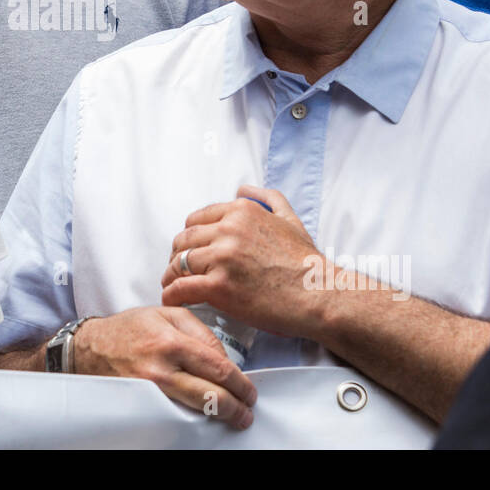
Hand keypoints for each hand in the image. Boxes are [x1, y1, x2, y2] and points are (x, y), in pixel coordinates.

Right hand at [71, 306, 256, 428]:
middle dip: (237, 405)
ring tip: (235, 416)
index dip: (240, 382)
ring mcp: (151, 391)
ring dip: (222, 415)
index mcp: (172, 342)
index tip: (248, 389)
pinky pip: (177, 415)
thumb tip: (223, 358)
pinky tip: (205, 416)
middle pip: (212, 394)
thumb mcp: (166, 314)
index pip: (218, 367)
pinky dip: (196, 417)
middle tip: (247, 409)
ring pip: (197, 409)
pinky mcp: (144, 405)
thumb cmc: (129, 329)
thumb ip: (200, 330)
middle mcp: (162, 369)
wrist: (90, 349)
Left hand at [161, 185, 323, 337]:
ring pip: (179, 262)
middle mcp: (229, 230)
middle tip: (176, 269)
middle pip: (184, 239)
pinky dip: (172, 294)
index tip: (187, 250)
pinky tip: (171, 299)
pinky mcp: (219, 286)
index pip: (196, 220)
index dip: (189, 237)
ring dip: (171, 275)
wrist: (318, 294)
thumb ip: (268, 198)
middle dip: (177, 255)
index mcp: (241, 212)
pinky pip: (182, 287)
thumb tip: (243, 190)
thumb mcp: (290, 219)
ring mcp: (223, 257)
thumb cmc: (306, 262)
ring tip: (171, 285)